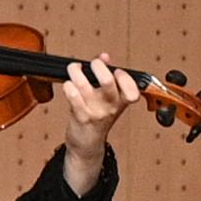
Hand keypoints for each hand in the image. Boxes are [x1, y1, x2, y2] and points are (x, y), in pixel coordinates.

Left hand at [58, 53, 141, 189]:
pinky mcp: (81, 116)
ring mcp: (96, 112)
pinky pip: (72, 96)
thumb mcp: (108, 97)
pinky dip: (68, 86)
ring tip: (74, 69)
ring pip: (84, 84)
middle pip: (107, 81)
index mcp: (122, 101)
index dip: (124, 77)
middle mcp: (111, 107)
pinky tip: (68, 85)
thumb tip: (104, 56)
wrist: (88, 144)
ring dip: (76, 72)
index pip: (132, 89)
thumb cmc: (98, 116)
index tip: (116, 71)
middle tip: (93, 64)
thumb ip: (108, 75)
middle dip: (97, 65)